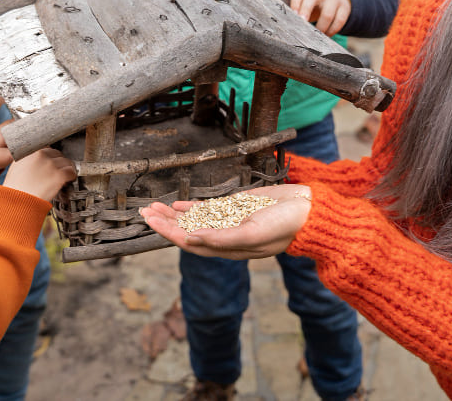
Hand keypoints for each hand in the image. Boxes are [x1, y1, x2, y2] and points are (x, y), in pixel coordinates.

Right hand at [2, 147, 76, 200]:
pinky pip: (71, 172)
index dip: (49, 157)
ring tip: (64, 176)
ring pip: (67, 162)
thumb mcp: (16, 167)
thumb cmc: (15, 189)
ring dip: (66, 169)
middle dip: (58, 162)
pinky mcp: (59, 175)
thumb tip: (38, 158)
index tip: (51, 162)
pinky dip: (72, 176)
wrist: (18, 202)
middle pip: (57, 154)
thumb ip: (27, 159)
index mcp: (30, 151)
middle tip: (57, 171)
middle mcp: (41, 155)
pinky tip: (68, 180)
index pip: (46, 148)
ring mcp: (51, 164)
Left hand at [140, 185, 312, 258]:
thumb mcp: (252, 234)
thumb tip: (191, 238)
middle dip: (164, 223)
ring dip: (173, 214)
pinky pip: (208, 210)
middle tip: (143, 212)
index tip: (151, 222)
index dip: (168, 233)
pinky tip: (177, 204)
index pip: (189, 242)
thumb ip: (222, 238)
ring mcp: (229, 222)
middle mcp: (224, 237)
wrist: (308, 211)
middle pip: (186, 231)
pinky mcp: (236, 208)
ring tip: (153, 207)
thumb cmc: (285, 226)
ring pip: (193, 220)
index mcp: (228, 248)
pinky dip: (191, 207)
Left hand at [290, 0, 350, 35]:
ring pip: (327, 14)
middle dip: (305, 11)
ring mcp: (333, 0)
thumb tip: (287, 28)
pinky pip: (339, 21)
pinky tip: (327, 36)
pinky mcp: (344, 8)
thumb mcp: (304, 6)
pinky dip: (332, 31)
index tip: (293, 17)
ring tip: (316, 37)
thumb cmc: (313, 8)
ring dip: (321, 28)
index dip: (294, 5)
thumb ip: (296, 14)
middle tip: (302, 26)